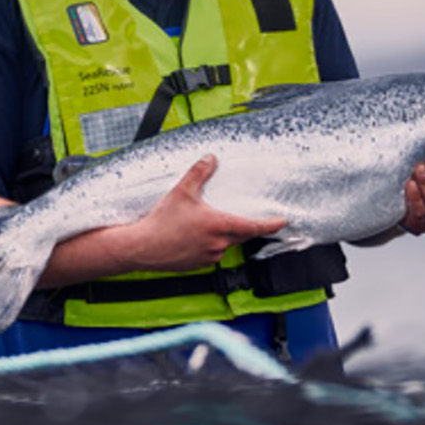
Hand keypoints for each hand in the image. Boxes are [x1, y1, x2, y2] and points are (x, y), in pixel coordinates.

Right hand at [127, 154, 285, 269]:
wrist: (142, 247)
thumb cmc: (161, 223)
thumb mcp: (181, 191)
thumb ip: (198, 173)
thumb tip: (210, 159)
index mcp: (219, 225)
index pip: (254, 226)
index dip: (271, 224)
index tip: (282, 221)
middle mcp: (218, 244)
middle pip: (241, 235)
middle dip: (245, 227)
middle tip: (247, 218)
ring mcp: (209, 257)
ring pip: (225, 244)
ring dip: (222, 235)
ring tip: (204, 224)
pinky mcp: (198, 264)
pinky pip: (211, 253)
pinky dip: (209, 244)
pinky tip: (193, 236)